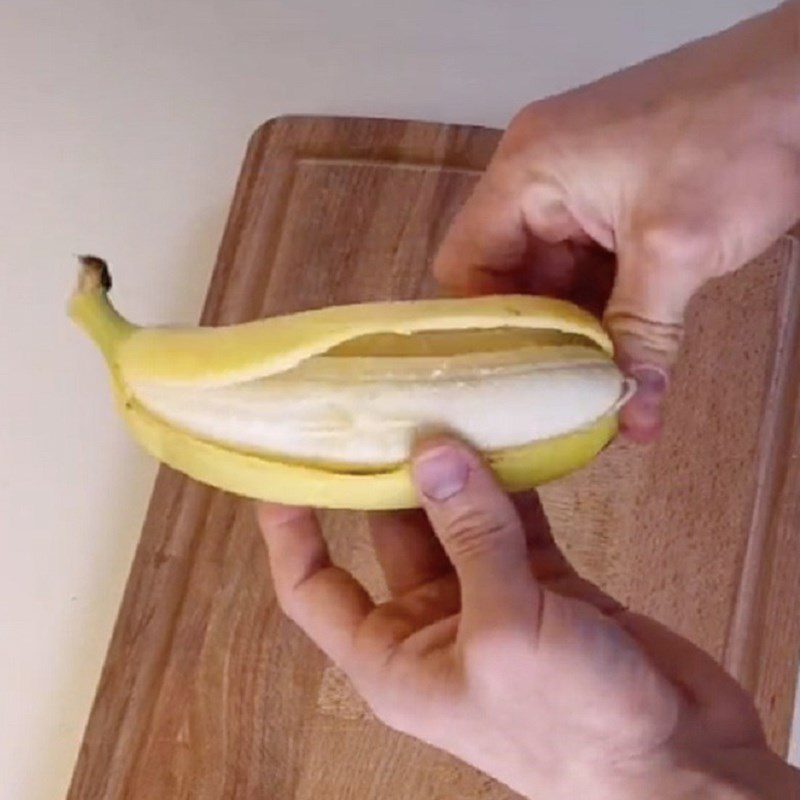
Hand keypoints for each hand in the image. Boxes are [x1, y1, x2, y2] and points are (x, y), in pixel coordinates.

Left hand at [257, 438, 798, 798]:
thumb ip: (471, 537)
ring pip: (456, 515)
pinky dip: (512, 477)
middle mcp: (432, 623)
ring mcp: (490, 596)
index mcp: (394, 656)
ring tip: (448, 400)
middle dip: (386, 472)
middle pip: (390, 532)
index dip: (291, 528)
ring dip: (455, 466)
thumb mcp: (507, 632)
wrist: (679, 762)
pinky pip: (514, 515)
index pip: (314, 585)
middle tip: (383, 403)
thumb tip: (435, 452)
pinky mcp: (543, 580)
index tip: (285, 463)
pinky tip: (510, 431)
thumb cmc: (574, 727)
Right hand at [433, 1, 799, 441]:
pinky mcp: (612, 197)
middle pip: (507, 276)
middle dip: (538, 336)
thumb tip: (632, 419)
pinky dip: (603, 306)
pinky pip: (587, 265)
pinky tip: (623, 347)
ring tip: (592, 382)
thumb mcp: (678, 248)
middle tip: (557, 394)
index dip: (485, 327)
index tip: (515, 380)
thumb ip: (642, 336)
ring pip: (551, 277)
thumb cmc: (739, 135)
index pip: (465, 264)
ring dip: (575, 327)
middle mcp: (538, 177)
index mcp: (527, 172)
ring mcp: (576, 187)